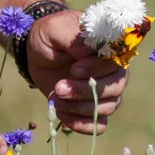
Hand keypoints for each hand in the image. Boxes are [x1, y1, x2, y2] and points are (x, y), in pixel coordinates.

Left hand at [26, 9, 127, 134]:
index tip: (73, 69)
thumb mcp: (54, 29)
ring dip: (79, 108)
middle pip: (114, 89)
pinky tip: (61, 114)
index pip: (116, 63)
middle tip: (59, 88)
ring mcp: (105, 92)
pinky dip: (81, 124)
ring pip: (106, 108)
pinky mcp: (92, 108)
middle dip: (84, 92)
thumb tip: (87, 49)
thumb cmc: (50, 35)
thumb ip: (72, 37)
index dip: (96, 70)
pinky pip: (99, 125)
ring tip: (55, 98)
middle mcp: (113, 71)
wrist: (38, 51)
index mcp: (108, 48)